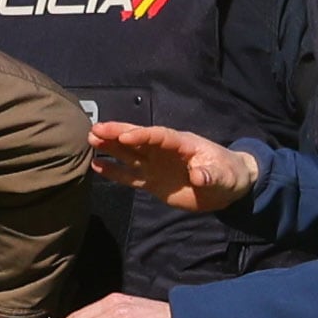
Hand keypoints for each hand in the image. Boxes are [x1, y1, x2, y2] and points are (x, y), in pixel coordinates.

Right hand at [90, 119, 259, 208]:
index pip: (158, 136)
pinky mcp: (151, 181)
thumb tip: (198, 176)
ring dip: (110, 148)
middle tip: (95, 129)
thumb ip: (210, 175)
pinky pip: (129, 176)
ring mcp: (155, 165)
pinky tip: (96, 166)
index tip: (124, 135)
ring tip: (90, 141)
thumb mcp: (223, 175)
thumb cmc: (228, 174)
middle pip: (137, 139)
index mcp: (181, 144)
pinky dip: (113, 172)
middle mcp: (163, 151)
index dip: (142, 135)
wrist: (226, 188)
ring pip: (129, 154)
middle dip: (117, 134)